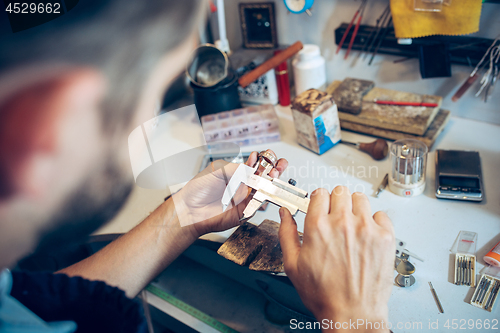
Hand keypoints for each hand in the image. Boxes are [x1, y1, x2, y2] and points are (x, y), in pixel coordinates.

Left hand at [173, 150, 287, 238]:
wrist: (190, 209)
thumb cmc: (199, 189)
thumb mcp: (218, 170)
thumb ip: (236, 168)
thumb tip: (252, 165)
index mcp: (237, 173)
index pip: (257, 165)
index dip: (265, 160)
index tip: (269, 155)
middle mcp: (243, 185)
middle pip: (265, 177)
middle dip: (275, 170)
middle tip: (279, 165)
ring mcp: (244, 198)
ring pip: (264, 190)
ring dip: (271, 182)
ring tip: (273, 175)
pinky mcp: (244, 211)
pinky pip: (257, 205)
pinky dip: (262, 198)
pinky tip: (262, 190)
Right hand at [278, 186, 394, 331]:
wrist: (353, 314)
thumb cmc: (324, 294)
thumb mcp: (293, 265)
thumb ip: (286, 233)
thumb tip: (284, 214)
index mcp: (318, 227)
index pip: (319, 193)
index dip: (318, 200)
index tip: (320, 207)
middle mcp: (343, 223)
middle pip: (340, 191)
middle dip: (335, 201)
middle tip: (335, 215)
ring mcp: (366, 229)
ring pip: (361, 199)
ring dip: (354, 207)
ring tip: (352, 224)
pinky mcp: (385, 237)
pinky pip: (381, 215)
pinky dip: (375, 221)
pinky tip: (367, 234)